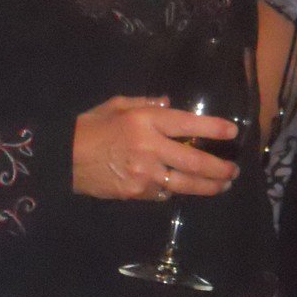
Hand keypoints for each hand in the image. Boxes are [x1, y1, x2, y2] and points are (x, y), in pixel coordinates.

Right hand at [72, 95, 238, 199]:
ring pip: (184, 184)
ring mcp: (144, 174)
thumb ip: (147, 103)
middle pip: (194, 160)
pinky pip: (163, 193)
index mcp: (145, 121)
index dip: (213, 128)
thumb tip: (170, 103)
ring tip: (223, 185)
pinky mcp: (135, 192)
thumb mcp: (117, 104)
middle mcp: (149, 148)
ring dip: (207, 186)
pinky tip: (185, 190)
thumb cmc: (90, 126)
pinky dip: (175, 191)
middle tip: (234, 169)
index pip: (188, 124)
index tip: (233, 131)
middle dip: (218, 167)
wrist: (62, 159)